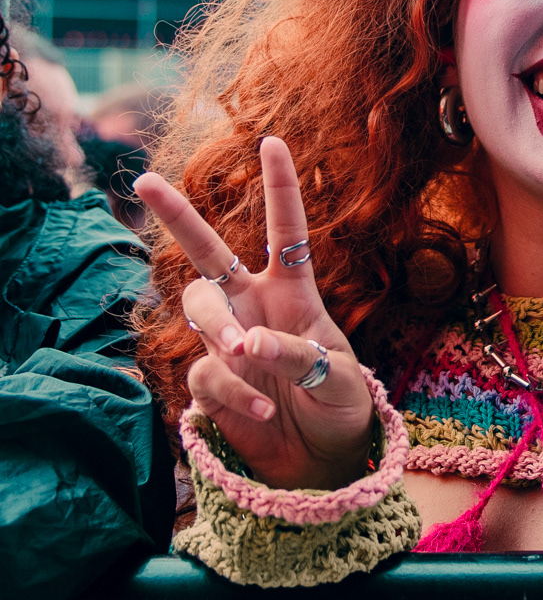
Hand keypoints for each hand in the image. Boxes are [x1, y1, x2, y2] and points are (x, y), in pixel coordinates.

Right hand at [134, 137, 373, 489]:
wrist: (322, 458)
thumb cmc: (339, 405)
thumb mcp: (339, 378)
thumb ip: (296, 355)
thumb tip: (246, 342)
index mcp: (293, 292)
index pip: (285, 232)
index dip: (280, 188)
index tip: (273, 141)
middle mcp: (252, 306)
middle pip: (207, 252)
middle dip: (176, 214)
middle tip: (145, 181)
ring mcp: (226, 342)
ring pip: (198, 306)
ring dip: (219, 325)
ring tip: (243, 352)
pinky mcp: (210, 382)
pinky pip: (206, 373)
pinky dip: (234, 393)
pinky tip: (263, 414)